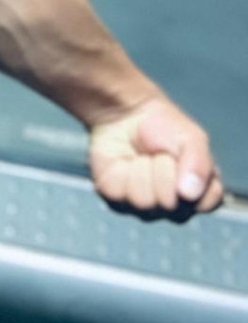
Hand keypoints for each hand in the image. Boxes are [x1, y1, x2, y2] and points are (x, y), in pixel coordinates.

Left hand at [88, 93, 224, 220]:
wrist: (126, 115)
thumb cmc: (163, 127)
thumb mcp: (191, 138)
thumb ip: (199, 164)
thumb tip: (189, 194)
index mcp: (198, 194)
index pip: (205, 203)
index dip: (193, 178)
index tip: (185, 156)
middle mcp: (174, 207)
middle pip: (171, 205)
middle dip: (164, 172)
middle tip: (160, 154)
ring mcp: (145, 207)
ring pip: (144, 201)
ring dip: (142, 170)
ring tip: (141, 157)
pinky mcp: (117, 200)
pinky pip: (119, 193)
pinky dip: (121, 171)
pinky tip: (124, 161)